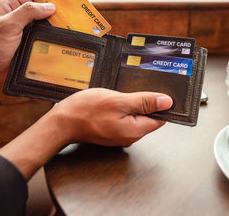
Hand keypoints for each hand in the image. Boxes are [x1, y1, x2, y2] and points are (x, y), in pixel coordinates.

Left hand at [0, 0, 55, 84]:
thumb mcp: (8, 25)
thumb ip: (28, 12)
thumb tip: (50, 6)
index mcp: (8, 6)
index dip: (45, 1)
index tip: (58, 11)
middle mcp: (15, 17)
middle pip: (39, 11)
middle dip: (51, 17)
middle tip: (65, 23)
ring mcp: (21, 32)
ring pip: (42, 27)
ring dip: (50, 31)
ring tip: (62, 35)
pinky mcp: (26, 45)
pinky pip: (41, 40)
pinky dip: (48, 42)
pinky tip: (56, 45)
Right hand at [48, 88, 172, 145]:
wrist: (61, 122)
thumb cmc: (86, 112)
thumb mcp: (119, 101)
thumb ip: (144, 102)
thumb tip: (167, 102)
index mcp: (136, 130)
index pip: (160, 118)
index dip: (160, 104)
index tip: (151, 92)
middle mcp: (130, 136)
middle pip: (148, 117)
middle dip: (142, 102)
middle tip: (127, 92)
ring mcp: (120, 135)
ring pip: (134, 116)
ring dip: (129, 104)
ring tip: (116, 97)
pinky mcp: (112, 131)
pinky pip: (123, 118)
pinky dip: (120, 108)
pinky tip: (110, 102)